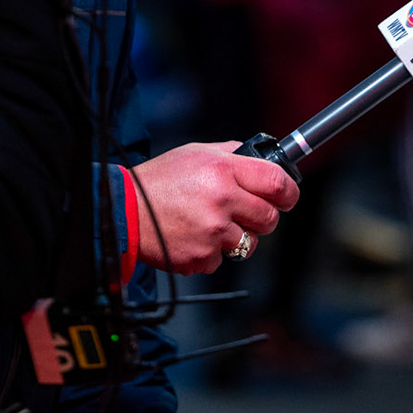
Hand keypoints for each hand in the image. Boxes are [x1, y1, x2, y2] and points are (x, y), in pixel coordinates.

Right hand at [129, 143, 300, 273]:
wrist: (124, 210)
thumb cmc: (159, 180)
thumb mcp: (197, 152)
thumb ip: (233, 155)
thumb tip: (263, 160)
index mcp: (223, 170)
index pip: (277, 183)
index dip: (289, 192)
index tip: (287, 196)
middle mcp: (222, 201)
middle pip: (270, 218)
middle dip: (262, 217)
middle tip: (244, 212)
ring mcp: (213, 233)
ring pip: (250, 243)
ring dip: (238, 237)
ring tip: (211, 224)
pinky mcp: (202, 257)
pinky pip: (223, 259)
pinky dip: (213, 252)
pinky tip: (194, 236)